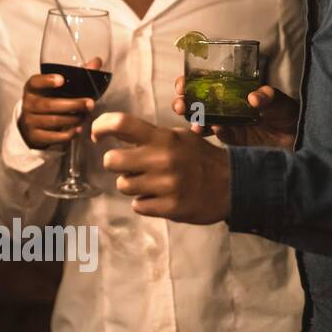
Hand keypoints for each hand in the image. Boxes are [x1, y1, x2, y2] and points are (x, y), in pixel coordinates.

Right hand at [18, 57, 103, 148]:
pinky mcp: (35, 136)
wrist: (31, 123)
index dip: (47, 81)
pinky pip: (53, 137)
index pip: (35, 82)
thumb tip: (97, 61)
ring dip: (73, 118)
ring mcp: (30, 121)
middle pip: (49, 105)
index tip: (62, 80)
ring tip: (86, 116)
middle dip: (72, 104)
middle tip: (90, 103)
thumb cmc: (49, 100)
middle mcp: (28, 104)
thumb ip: (77, 74)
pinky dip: (68, 134)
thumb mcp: (57, 87)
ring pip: (53, 121)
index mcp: (32, 88)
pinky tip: (78, 129)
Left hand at [90, 112, 231, 223]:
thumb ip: (148, 136)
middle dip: (116, 164)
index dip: (100, 127)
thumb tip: (110, 131)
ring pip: (123, 185)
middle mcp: (162, 159)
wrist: (235, 184)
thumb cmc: (200, 158)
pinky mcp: (170, 208)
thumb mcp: (178, 138)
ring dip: (132, 185)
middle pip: (111, 161)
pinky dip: (145, 203)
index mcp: (163, 138)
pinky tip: (161, 197)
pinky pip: (137, 206)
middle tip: (130, 166)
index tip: (96, 136)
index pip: (120, 123)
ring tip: (152, 183)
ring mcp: (166, 185)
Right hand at [171, 76, 298, 149]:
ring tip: (194, 123)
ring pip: (202, 122)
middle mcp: (225, 108)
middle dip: (183, 104)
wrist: (302, 140)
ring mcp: (228, 125)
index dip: (188, 84)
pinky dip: (216, 133)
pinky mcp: (235, 142)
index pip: (203, 84)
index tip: (182, 84)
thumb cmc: (290, 115)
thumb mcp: (281, 101)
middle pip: (195, 104)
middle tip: (181, 104)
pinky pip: (220, 137)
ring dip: (194, 121)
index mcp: (231, 92)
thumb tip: (254, 97)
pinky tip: (216, 130)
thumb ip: (269, 97)